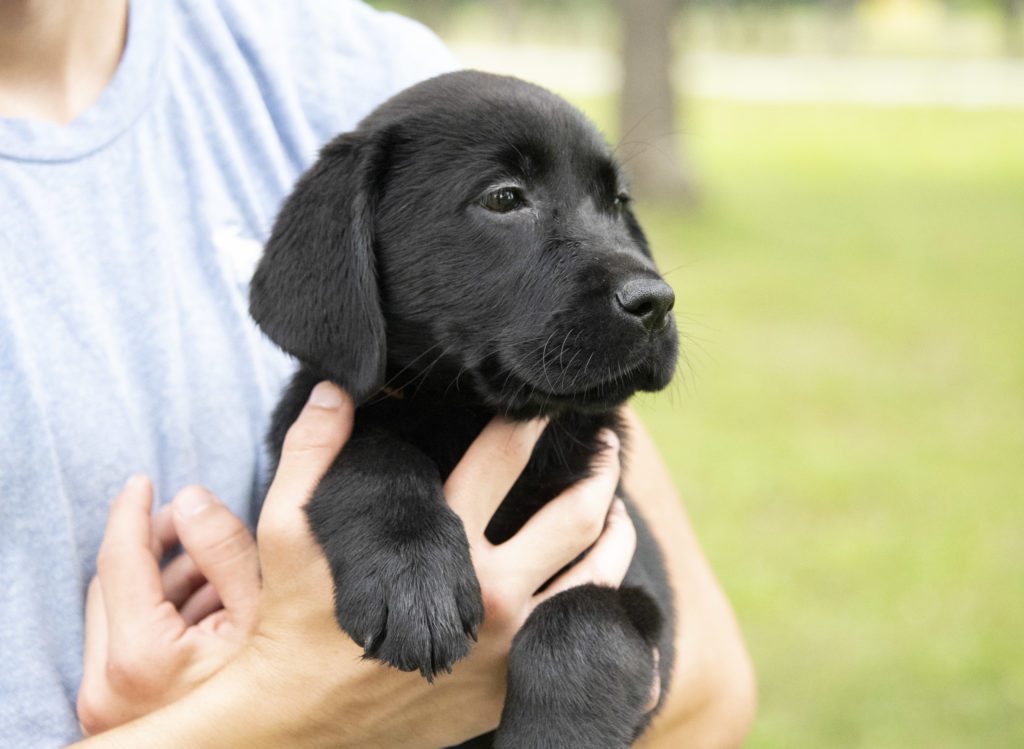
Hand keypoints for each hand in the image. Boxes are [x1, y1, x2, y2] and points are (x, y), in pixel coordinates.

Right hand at [75, 381, 636, 747]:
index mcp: (443, 548)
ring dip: (616, 529)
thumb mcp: (286, 530)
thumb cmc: (294, 620)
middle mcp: (491, 596)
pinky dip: (604, 595)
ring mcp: (511, 647)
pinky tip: (600, 571)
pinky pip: (583, 632)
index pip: (505, 458)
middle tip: (608, 442)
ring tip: (614, 502)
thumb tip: (337, 386)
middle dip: (601, 469)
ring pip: (600, 575)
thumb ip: (312, 451)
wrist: (302, 725)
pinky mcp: (515, 686)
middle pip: (578, 515)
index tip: (547, 400)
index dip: (531, 419)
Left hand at [77, 478, 260, 734]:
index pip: (118, 560)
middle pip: (111, 583)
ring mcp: (109, 704)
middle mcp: (109, 688)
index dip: (131, 512)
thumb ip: (225, 551)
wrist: (280, 739)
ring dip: (162, 581)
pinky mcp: (118, 709)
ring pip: (117, 611)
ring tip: (218, 572)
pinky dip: (162, 614)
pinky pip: (125, 641)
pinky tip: (210, 606)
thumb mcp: (267, 609)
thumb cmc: (283, 686)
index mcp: (141, 660)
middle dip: (153, 546)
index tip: (143, 481)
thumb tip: (190, 498)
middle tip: (193, 522)